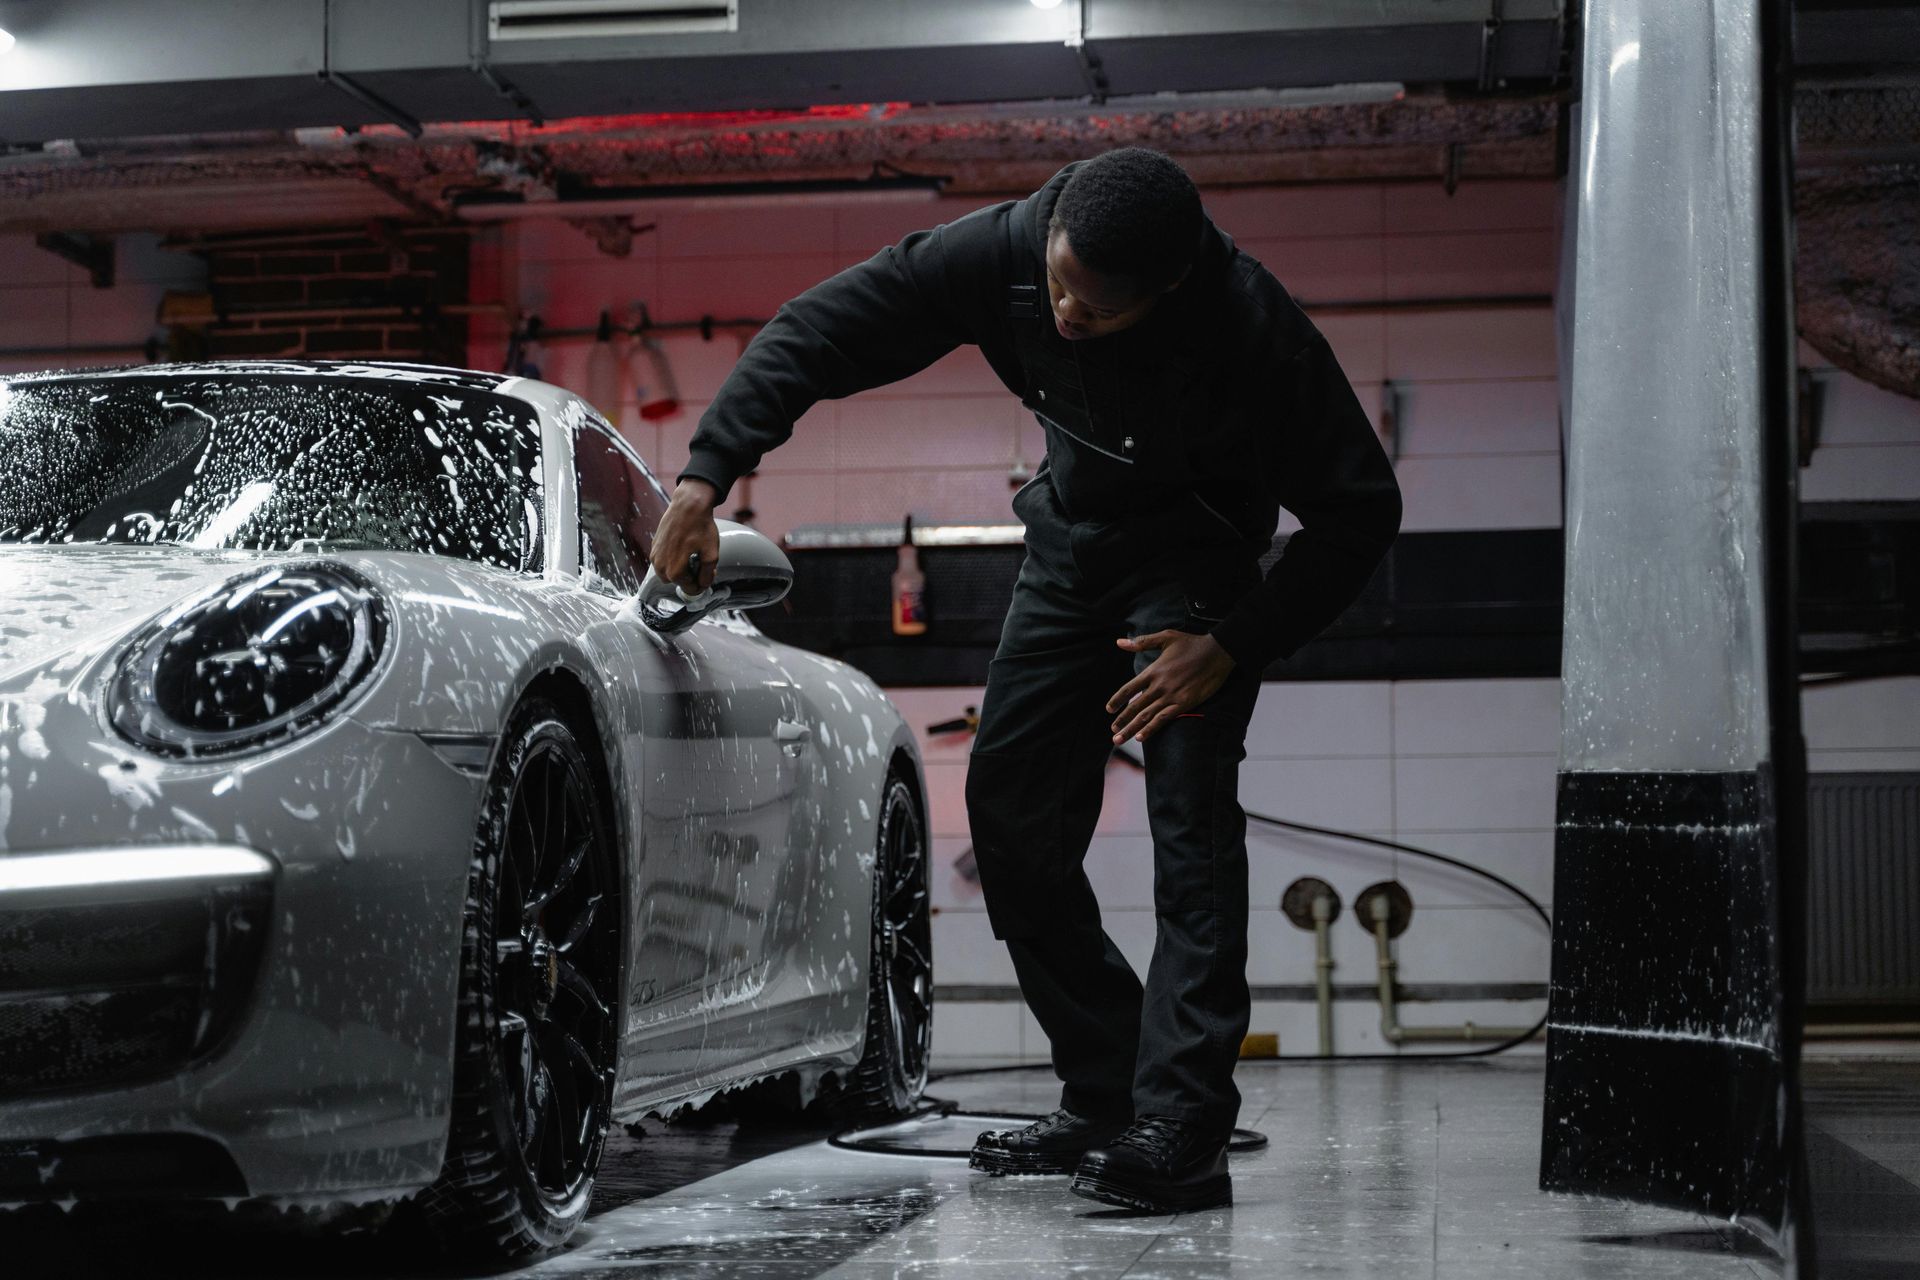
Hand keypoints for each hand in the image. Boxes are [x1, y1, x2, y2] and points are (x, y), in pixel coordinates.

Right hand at [649, 479, 719, 592]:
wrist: (688, 505)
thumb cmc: (700, 526)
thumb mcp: (711, 554)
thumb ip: (707, 574)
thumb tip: (703, 584)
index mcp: (675, 570)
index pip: (689, 589)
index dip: (701, 584)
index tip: (707, 575)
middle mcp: (661, 565)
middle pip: (677, 582)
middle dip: (690, 577)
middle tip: (701, 565)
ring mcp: (655, 555)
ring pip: (668, 573)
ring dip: (680, 569)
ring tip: (692, 556)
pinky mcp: (654, 546)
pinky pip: (663, 561)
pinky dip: (673, 560)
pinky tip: (683, 548)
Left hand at [1106, 630, 1235, 743]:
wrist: (1217, 652)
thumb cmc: (1192, 643)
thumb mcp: (1166, 637)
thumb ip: (1142, 642)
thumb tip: (1118, 643)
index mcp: (1153, 671)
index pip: (1129, 689)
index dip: (1117, 700)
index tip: (1109, 710)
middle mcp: (1159, 685)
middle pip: (1135, 706)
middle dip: (1122, 721)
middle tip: (1113, 731)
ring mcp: (1171, 696)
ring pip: (1146, 716)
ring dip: (1131, 729)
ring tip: (1119, 739)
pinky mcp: (1184, 703)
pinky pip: (1163, 719)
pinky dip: (1151, 729)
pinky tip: (1141, 738)